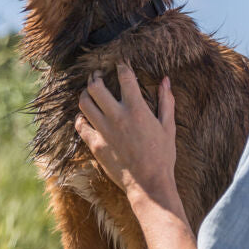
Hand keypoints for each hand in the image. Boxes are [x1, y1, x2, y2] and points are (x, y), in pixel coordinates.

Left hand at [76, 63, 176, 205]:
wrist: (149, 184)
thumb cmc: (162, 156)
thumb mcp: (168, 127)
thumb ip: (166, 101)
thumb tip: (165, 80)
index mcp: (137, 109)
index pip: (124, 77)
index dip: (121, 65)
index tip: (120, 63)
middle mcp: (117, 116)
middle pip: (96, 86)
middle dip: (95, 76)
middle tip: (97, 74)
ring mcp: (103, 131)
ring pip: (84, 103)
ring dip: (85, 93)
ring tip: (89, 91)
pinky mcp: (95, 145)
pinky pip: (80, 125)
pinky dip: (81, 117)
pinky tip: (86, 116)